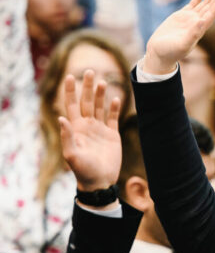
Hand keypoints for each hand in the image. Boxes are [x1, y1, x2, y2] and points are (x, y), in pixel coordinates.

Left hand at [59, 71, 122, 192]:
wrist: (100, 181)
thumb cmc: (83, 170)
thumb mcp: (72, 155)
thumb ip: (67, 136)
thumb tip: (61, 118)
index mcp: (76, 128)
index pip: (71, 105)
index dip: (70, 91)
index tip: (70, 76)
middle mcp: (87, 126)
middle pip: (86, 101)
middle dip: (87, 86)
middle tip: (90, 71)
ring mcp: (100, 129)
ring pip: (99, 107)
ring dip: (100, 94)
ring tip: (102, 82)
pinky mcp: (112, 135)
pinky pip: (113, 118)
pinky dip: (114, 108)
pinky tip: (115, 98)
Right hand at [143, 0, 214, 73]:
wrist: (159, 53)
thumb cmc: (170, 52)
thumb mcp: (181, 45)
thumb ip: (192, 34)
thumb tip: (202, 22)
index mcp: (200, 29)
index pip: (213, 13)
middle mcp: (197, 23)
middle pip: (211, 6)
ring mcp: (190, 19)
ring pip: (204, 4)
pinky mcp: (181, 16)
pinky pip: (193, 4)